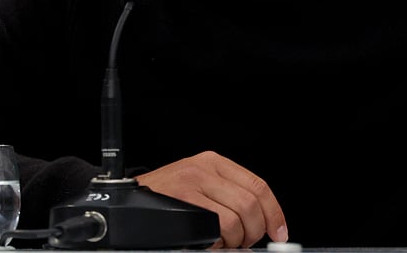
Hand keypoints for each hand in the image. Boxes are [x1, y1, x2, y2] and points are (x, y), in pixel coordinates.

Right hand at [135, 151, 286, 248]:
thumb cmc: (165, 197)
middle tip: (245, 243)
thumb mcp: (198, 184)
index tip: (279, 231)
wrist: (128, 199)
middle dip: (253, 232)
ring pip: (235, 219)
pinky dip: (217, 242)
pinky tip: (208, 242)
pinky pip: (215, 227)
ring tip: (221, 243)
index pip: (258, 186)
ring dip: (234, 240)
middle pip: (250, 204)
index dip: (273, 212)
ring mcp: (192, 183)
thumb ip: (228, 195)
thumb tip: (260, 220)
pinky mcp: (181, 200)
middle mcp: (205, 169)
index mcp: (214, 163)